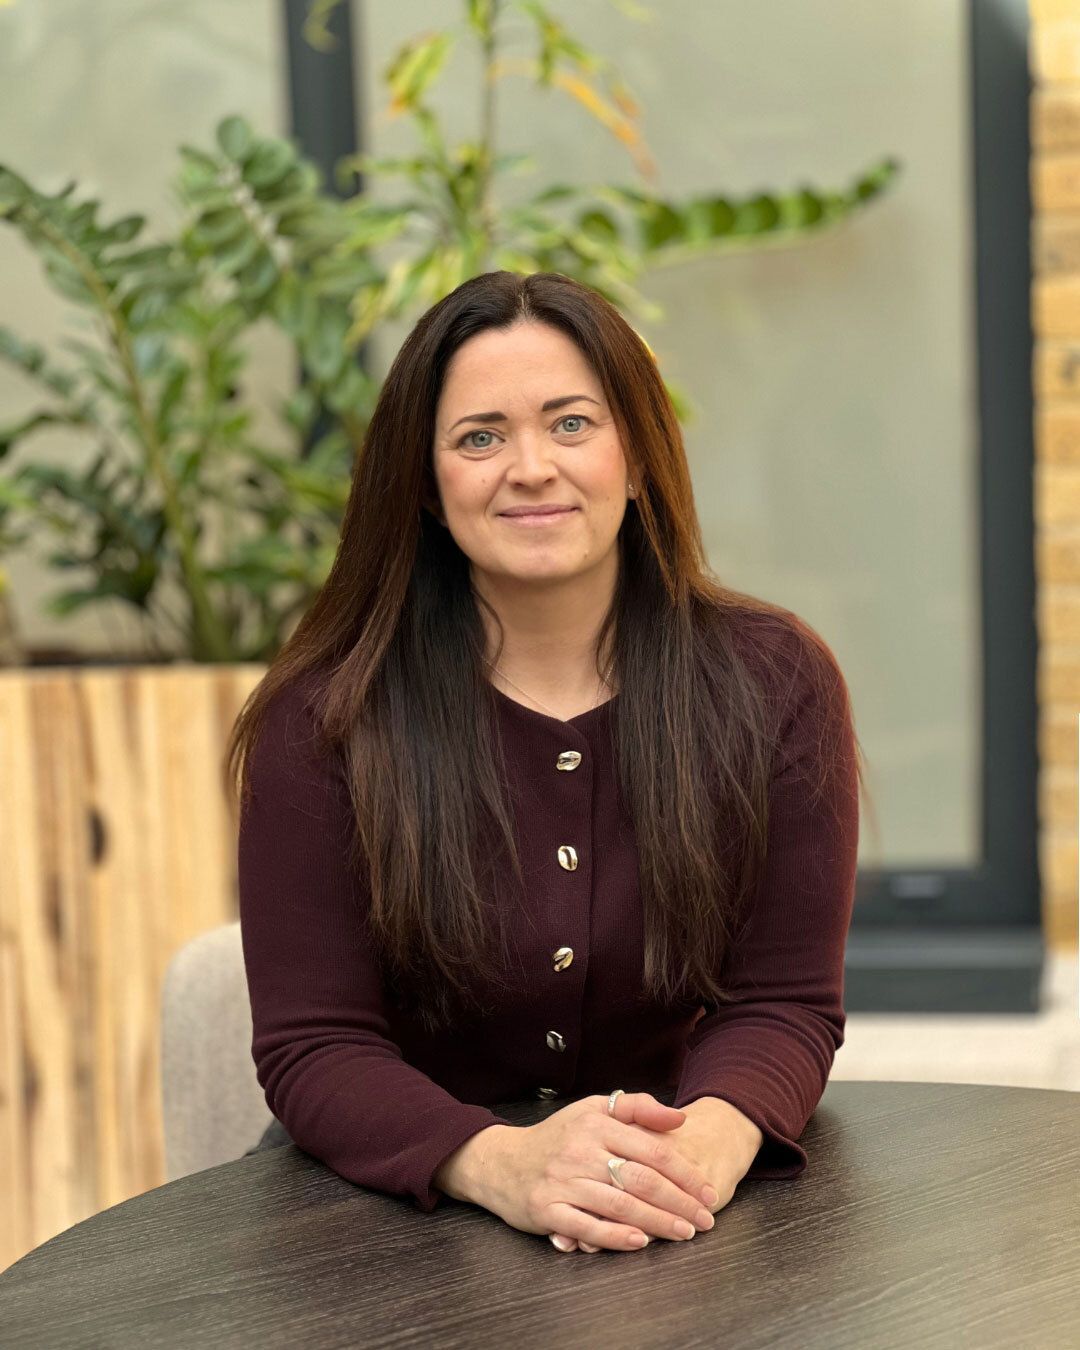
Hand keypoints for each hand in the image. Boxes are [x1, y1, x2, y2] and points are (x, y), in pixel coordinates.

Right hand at [481, 1091, 721, 1253]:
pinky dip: (617, 1236)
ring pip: (620, 1205)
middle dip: (680, 1202)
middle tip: (705, 1219)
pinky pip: (588, 1227)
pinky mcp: (547, 1210)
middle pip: (641, 1179)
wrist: (502, 1162)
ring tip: (684, 1233)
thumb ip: (637, 1107)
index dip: (685, 1173)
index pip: (651, 1149)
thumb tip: (679, 1119)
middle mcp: (579, 1150)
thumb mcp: (592, 1109)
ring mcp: (562, 1182)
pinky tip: (641, 1242)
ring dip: (658, 1222)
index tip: (707, 1191)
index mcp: (595, 1123)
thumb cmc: (557, 1137)